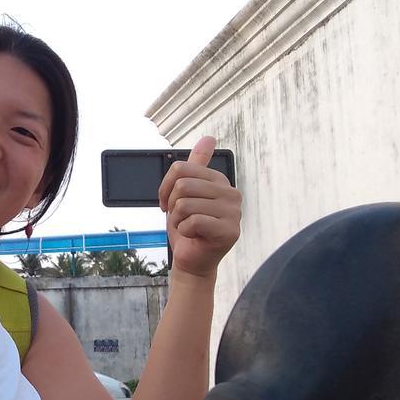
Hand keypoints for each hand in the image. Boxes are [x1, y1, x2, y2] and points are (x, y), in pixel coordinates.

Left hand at [157, 135, 240, 277]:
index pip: (181, 169)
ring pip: (185, 204)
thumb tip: (209, 138)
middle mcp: (231, 193)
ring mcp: (233, 212)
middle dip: (172, 205)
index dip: (166, 188)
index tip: (169, 203)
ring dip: (179, 220)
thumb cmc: (187, 229)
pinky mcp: (229, 231)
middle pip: (182, 185)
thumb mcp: (185, 194)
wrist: (192, 261)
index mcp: (219, 181)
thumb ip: (195, 166)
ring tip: (189, 228)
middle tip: (182, 219)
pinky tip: (194, 236)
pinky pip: (192, 221)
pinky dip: (185, 231)